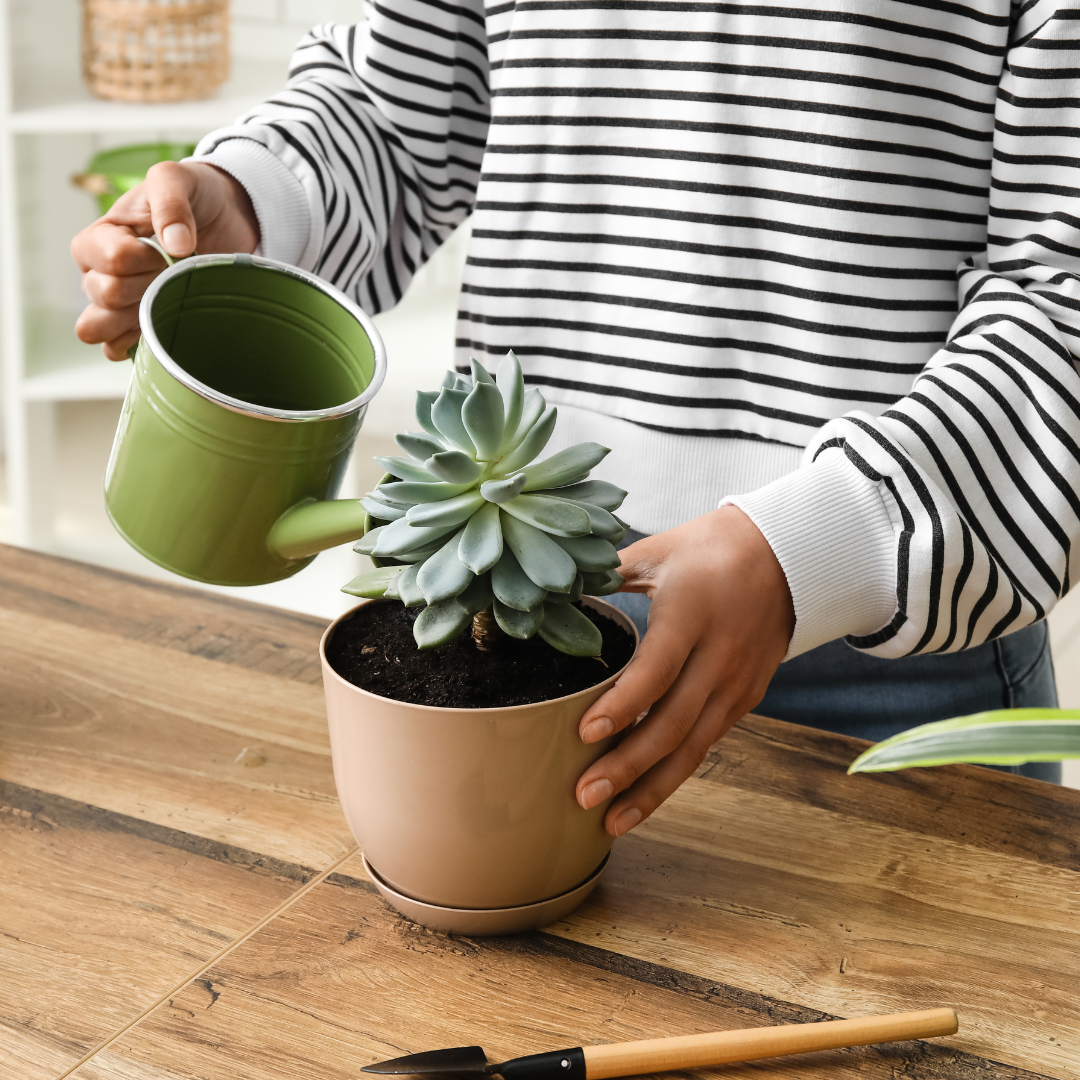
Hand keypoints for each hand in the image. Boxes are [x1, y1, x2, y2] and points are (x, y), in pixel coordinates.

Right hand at [71, 161, 258, 359]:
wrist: (224, 217)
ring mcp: (120, 302)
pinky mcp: (140, 325)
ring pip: (97, 328)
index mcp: (102, 236)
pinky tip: (162, 329)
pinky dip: (134, 346)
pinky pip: (115, 349)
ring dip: (133, 321)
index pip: (103, 258)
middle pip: (103, 295)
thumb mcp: (178, 179)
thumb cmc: (194, 195)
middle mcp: (101, 271)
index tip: (167, 250)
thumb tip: (175, 245)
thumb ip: (170, 202)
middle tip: (173, 274)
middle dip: (144, 287)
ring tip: (165, 302)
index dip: (139, 259)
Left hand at [576, 505, 794, 835]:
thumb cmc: (710, 548)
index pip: (656, 670)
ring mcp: (737, 682)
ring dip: (652, 788)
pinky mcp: (747, 697)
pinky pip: (707, 743)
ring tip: (611, 821)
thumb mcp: (658, 551)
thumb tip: (550, 591)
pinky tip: (644, 796)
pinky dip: (675, 773)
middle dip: (628, 767)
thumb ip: (606, 573)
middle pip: (674, 723)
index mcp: (692, 615)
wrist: (789, 555)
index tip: (584, 732)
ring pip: (694, 747)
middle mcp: (720, 656)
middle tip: (584, 795)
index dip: (623, 706)